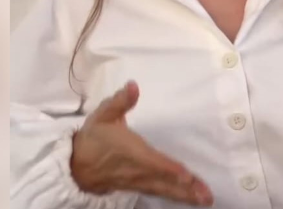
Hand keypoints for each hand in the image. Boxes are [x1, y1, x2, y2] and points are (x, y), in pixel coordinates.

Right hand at [70, 81, 213, 205]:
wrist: (75, 165)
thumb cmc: (93, 138)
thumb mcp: (104, 114)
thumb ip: (120, 100)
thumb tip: (133, 85)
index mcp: (130, 150)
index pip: (152, 161)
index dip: (168, 169)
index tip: (186, 175)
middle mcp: (137, 169)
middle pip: (163, 181)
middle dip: (185, 189)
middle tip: (206, 196)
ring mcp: (138, 181)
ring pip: (163, 190)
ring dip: (184, 196)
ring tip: (204, 200)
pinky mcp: (137, 187)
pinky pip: (158, 193)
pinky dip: (174, 197)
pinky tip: (188, 199)